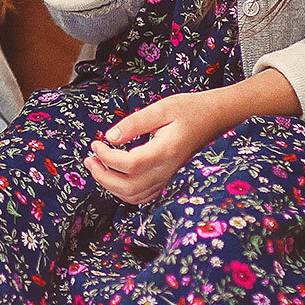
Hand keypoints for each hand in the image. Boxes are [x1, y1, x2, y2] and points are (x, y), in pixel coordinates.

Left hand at [85, 91, 225, 204]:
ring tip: (97, 166)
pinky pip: (143, 195)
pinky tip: (114, 175)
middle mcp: (167, 170)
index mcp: (165, 151)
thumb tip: (110, 137)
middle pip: (129, 187)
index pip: (130, 165)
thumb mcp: (161, 108)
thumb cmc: (190, 109)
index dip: (107, 157)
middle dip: (102, 176)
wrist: (215, 118)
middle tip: (89, 159)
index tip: (96, 143)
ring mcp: (168, 178)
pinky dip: (124, 191)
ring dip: (110, 185)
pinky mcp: (167, 179)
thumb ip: (134, 123)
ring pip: (134, 196)